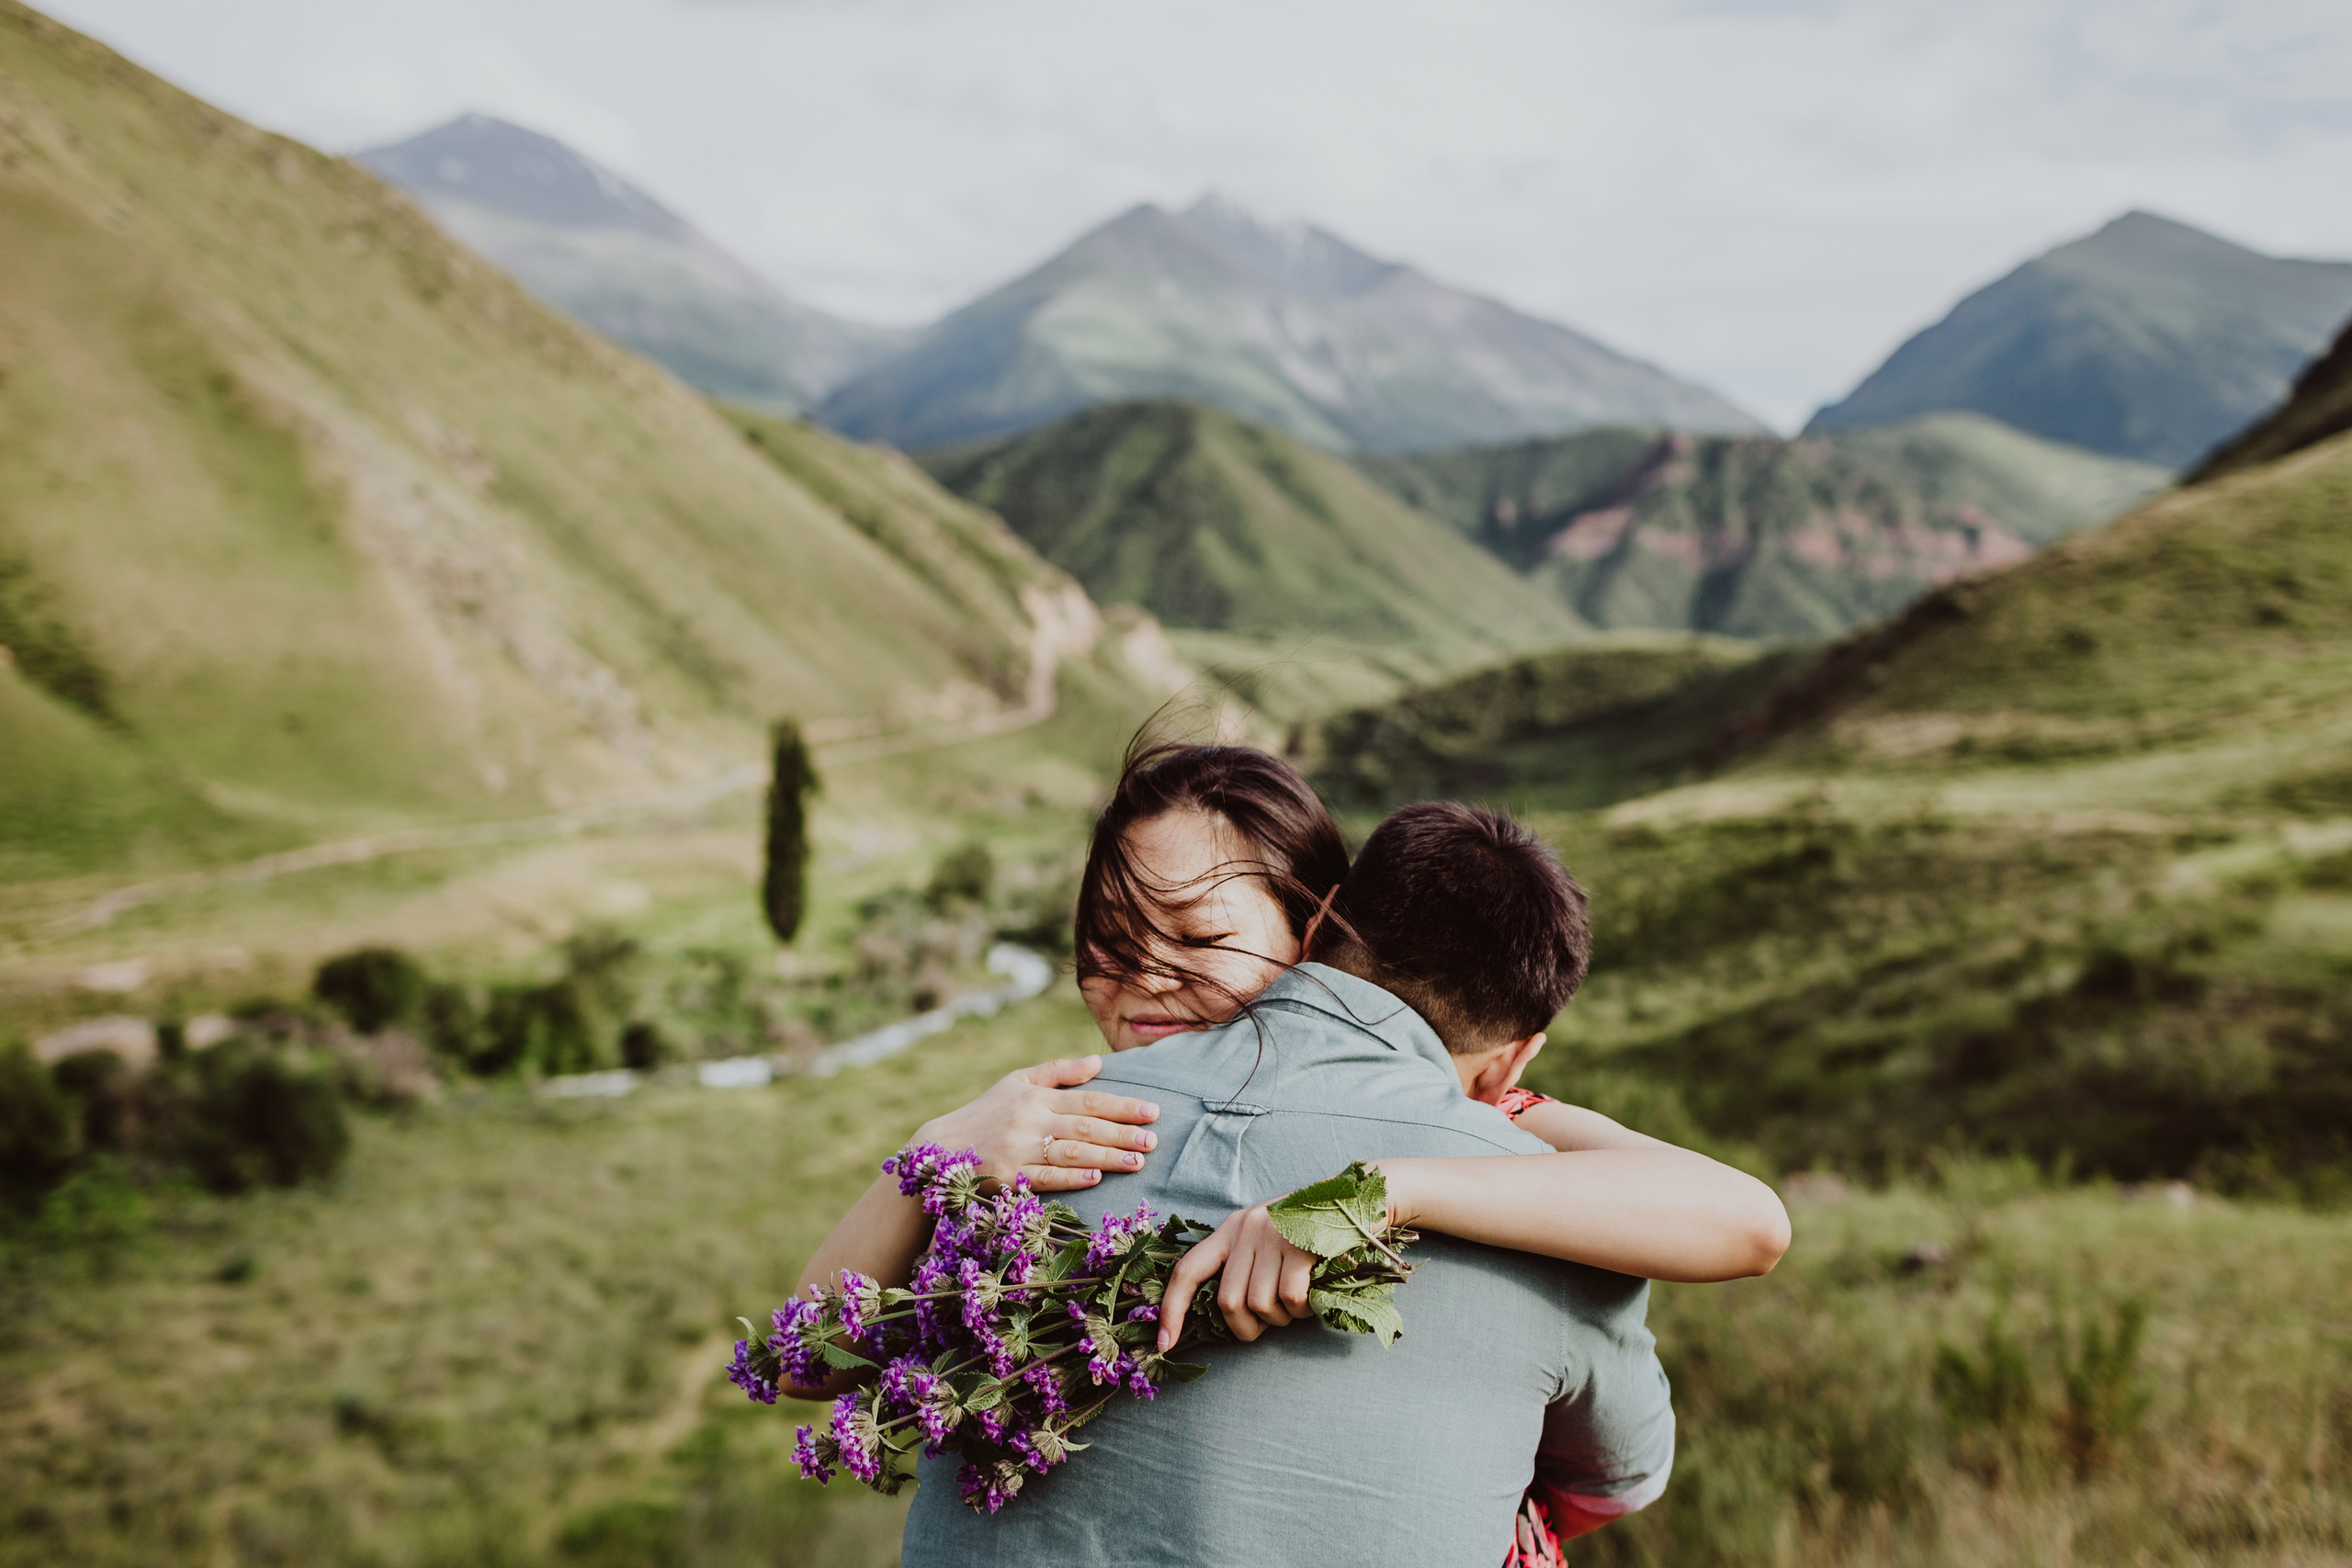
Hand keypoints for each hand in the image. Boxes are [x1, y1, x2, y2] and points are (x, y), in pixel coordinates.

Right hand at [913, 1056, 1160, 1193]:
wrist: (940, 1148)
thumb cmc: (985, 1113)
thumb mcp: (1016, 1082)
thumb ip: (1058, 1072)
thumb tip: (1098, 1061)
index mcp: (1035, 1096)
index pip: (1087, 1100)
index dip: (1122, 1106)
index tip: (1152, 1112)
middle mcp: (1029, 1121)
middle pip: (1085, 1127)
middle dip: (1123, 1134)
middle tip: (1153, 1141)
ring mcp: (1018, 1150)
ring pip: (1071, 1153)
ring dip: (1107, 1157)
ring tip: (1137, 1162)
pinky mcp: (1008, 1177)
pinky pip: (1045, 1177)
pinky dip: (1071, 1177)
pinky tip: (1095, 1177)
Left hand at [1155, 1201, 1314, 1348]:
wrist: (1359, 1198)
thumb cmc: (1312, 1231)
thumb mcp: (1268, 1240)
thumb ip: (1246, 1267)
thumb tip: (1229, 1318)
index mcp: (1230, 1230)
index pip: (1187, 1271)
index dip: (1172, 1310)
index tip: (1165, 1343)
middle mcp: (1245, 1229)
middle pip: (1228, 1302)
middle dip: (1249, 1327)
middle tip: (1272, 1321)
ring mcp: (1272, 1235)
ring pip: (1260, 1305)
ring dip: (1282, 1319)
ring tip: (1299, 1303)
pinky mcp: (1300, 1245)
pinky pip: (1291, 1298)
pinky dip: (1303, 1310)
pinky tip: (1315, 1296)